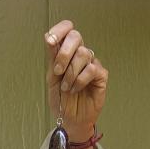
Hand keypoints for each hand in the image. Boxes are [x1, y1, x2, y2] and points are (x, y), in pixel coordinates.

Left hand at [44, 20, 107, 139]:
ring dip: (71, 73)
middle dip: (64, 54)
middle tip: (58, 72)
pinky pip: (92, 69)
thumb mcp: (51, 78)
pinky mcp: (101, 75)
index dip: (60, 30)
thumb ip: (52, 58)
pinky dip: (80, 80)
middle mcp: (80, 55)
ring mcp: (91, 63)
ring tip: (66, 87)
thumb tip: (49, 37)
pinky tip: (76, 89)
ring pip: (83, 54)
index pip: (67, 29)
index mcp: (67, 51)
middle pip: (76, 36)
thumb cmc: (61, 99)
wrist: (69, 119)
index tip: (50, 41)